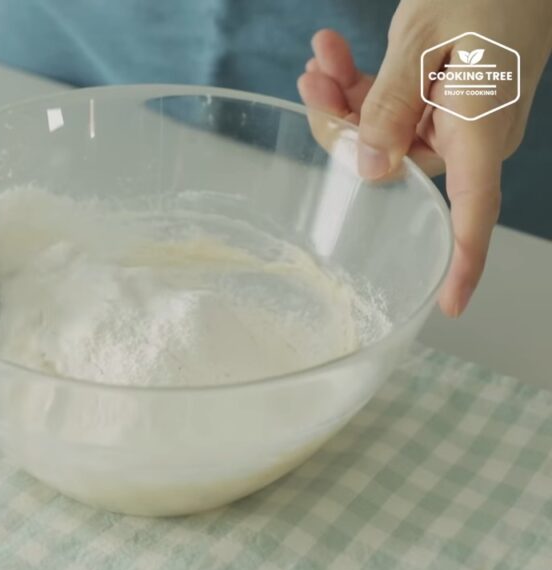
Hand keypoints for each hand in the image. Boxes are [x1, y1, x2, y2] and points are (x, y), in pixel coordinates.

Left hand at [298, 1, 551, 316]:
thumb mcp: (426, 38)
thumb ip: (391, 102)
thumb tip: (369, 169)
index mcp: (480, 129)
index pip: (473, 211)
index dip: (463, 262)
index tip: (448, 305)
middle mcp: (471, 136)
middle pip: (393, 162)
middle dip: (343, 124)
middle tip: (313, 76)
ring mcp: (457, 120)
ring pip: (383, 134)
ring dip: (344, 99)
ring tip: (321, 56)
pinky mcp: (442, 102)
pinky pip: (393, 109)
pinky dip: (361, 87)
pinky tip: (333, 58)